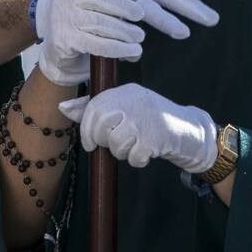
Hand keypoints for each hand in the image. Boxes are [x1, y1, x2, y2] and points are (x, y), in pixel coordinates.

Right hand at [34, 0, 145, 85]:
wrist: (58, 44)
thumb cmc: (88, 12)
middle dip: (122, 6)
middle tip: (140, 15)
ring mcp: (63, 18)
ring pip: (98, 22)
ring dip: (123, 31)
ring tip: (139, 36)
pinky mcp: (66, 41)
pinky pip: (96, 44)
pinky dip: (118, 48)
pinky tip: (133, 51)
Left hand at [59, 83, 217, 172]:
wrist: (188, 131)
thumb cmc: (151, 120)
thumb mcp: (124, 107)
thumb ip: (94, 107)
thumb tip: (63, 108)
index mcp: (126, 91)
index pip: (94, 107)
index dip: (86, 128)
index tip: (89, 143)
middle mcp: (135, 100)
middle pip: (101, 124)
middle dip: (102, 141)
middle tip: (113, 145)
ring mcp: (146, 118)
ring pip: (116, 142)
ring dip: (122, 152)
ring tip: (134, 146)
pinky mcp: (155, 138)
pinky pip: (133, 156)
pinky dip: (137, 160)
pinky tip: (147, 152)